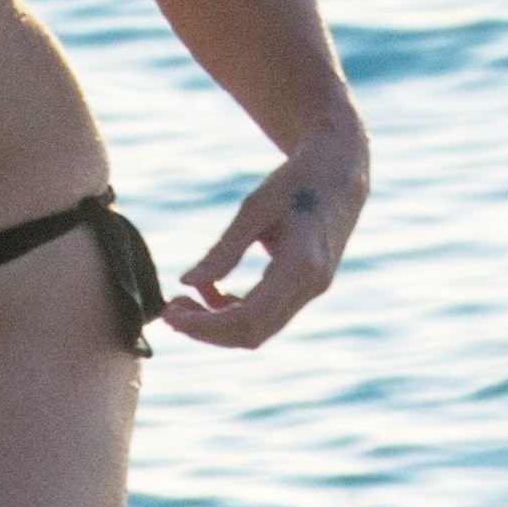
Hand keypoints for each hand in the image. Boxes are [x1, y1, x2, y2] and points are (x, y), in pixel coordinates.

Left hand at [161, 114, 367, 349]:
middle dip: (207, 329)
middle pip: (253, 333)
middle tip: (168, 312)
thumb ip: (223, 250)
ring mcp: (313, 291)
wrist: (339, 173)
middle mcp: (311, 287)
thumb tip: (186, 282)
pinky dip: (235, 309)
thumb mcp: (254, 209)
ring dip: (219, 322)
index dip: (205, 325)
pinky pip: (268, 313)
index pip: (247, 318)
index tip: (169, 314)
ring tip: (183, 300)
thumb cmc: (294, 183)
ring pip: (261, 328)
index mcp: (300, 267)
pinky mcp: (307, 287)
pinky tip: (210, 289)